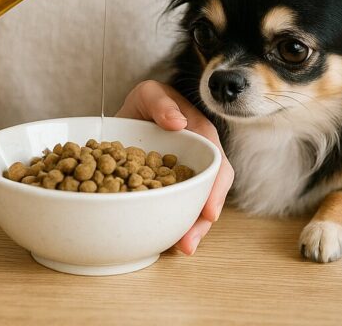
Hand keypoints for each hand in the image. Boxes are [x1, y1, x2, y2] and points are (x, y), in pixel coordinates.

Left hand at [115, 79, 233, 254]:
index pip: (215, 161)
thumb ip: (161, 102)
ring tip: (181, 248)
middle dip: (203, 220)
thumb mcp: (148, 92)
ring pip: (196, 204)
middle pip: (210, 190)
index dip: (216, 187)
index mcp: (199, 133)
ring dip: (192, 228)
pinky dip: (176, 225)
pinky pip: (179, 208)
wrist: (125, 114)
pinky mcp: (171, 188)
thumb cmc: (144, 101)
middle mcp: (198, 156)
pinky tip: (168, 242)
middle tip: (189, 243)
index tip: (209, 211)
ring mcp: (185, 174)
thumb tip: (179, 122)